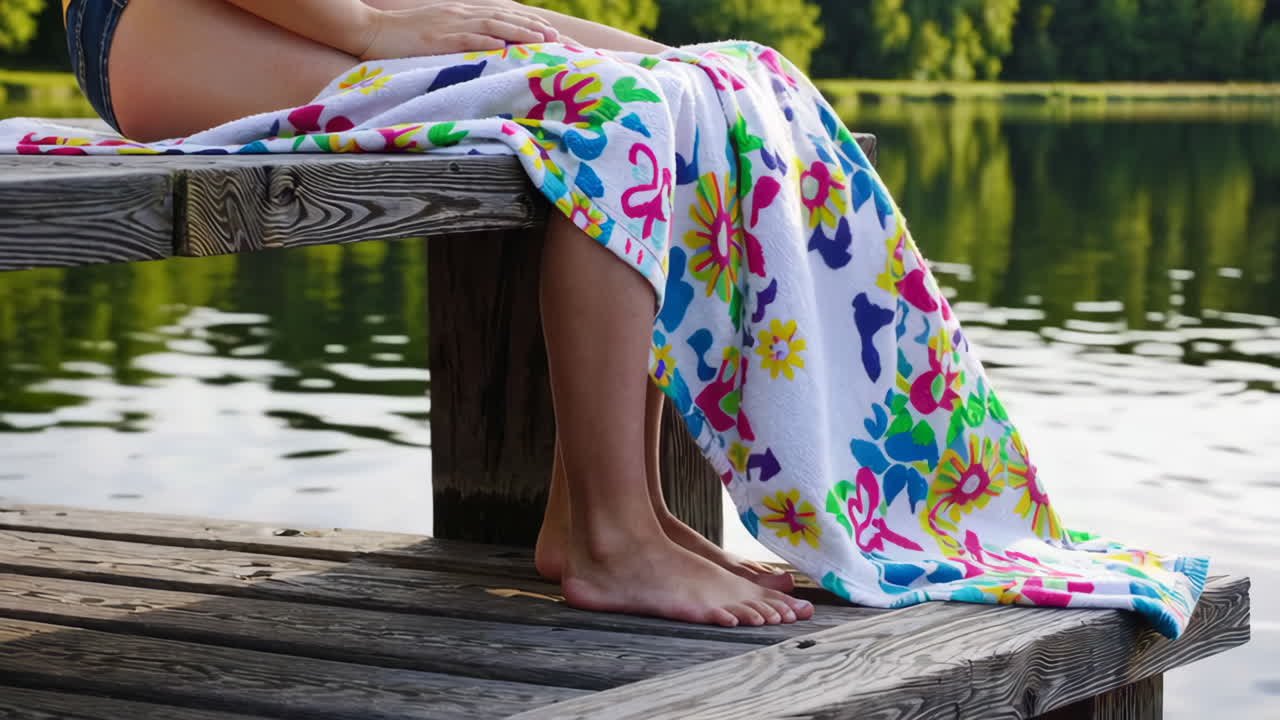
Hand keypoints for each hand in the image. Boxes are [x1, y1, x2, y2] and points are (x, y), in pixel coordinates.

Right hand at [359, 1, 559, 59]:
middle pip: (504, 18)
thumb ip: (464, 34)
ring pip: (492, 26)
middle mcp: (461, 15)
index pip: (503, 15)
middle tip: (558, 38)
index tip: (551, 33)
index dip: (529, 22)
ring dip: (519, 33)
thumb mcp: (440, 31)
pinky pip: (465, 39)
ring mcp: (449, 26)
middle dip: (533, 28)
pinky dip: (486, 42)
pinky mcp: (436, 40)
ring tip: (541, 40)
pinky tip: (503, 47)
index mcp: (463, 13)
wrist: (372, 30)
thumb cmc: (405, 36)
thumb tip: (489, 45)